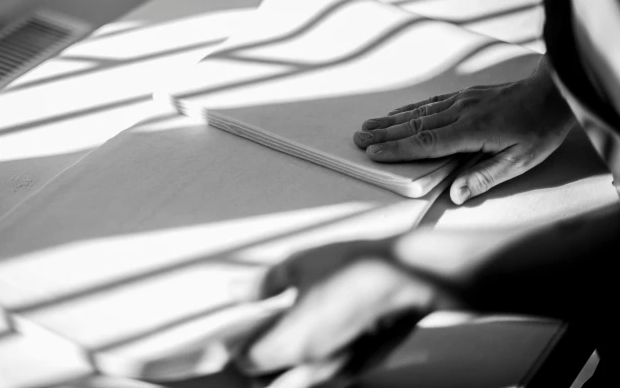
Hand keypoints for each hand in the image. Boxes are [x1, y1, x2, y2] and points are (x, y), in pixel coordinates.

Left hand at [237, 241, 457, 387]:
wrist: (411, 275)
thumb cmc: (361, 268)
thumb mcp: (299, 264)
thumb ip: (264, 283)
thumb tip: (240, 291)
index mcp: (292, 343)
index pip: (247, 362)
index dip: (235, 348)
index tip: (228, 337)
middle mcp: (314, 366)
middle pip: (268, 385)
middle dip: (255, 370)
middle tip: (249, 346)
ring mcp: (341, 371)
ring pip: (296, 385)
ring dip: (280, 372)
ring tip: (277, 344)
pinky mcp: (361, 366)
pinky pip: (323, 377)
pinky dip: (308, 367)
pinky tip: (311, 341)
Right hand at [353, 58, 575, 203]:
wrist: (554, 91)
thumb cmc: (540, 130)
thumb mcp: (521, 161)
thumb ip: (486, 177)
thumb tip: (456, 196)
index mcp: (471, 131)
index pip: (426, 142)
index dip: (397, 150)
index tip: (372, 153)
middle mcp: (460, 113)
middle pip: (414, 125)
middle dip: (383, 134)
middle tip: (357, 139)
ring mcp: (461, 101)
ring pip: (418, 112)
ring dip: (390, 120)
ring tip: (367, 125)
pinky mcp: (465, 95)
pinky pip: (430, 102)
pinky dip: (409, 108)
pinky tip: (397, 113)